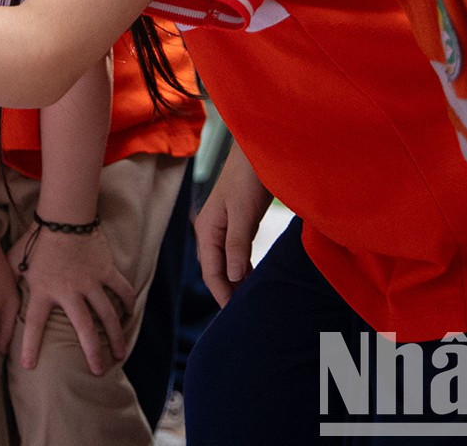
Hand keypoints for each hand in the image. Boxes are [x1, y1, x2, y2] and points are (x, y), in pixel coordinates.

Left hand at [8, 225, 131, 376]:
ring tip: (120, 353)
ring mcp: (90, 282)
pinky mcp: (105, 271)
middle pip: (83, 329)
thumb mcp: (15, 259)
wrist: (62, 216)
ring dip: (115, 336)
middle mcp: (69, 292)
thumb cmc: (36, 238)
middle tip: (97, 371)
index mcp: (43, 290)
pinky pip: (121, 290)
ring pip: (107, 315)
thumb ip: (9, 278)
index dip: (30, 346)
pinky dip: (127, 301)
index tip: (29, 366)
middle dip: (92, 352)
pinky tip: (130, 313)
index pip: (34, 324)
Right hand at [196, 144, 270, 305]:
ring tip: (249, 300)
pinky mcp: (237, 222)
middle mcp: (211, 230)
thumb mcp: (242, 213)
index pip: (211, 272)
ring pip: (226, 262)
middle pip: (216, 270)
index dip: (222, 294)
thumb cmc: (248, 178)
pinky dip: (243, 268)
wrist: (259, 151)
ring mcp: (224, 226)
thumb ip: (237, 244)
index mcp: (207, 229)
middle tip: (244, 315)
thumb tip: (235, 277)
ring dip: (235, 281)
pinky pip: (236, 253)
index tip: (235, 315)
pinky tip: (254, 277)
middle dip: (227, 292)